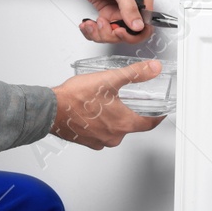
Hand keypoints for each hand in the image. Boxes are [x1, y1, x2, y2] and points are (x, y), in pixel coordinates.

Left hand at [45, 0, 156, 43]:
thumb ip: (129, 6)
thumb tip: (139, 25)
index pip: (145, 26)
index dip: (132, 33)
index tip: (117, 30)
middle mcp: (132, 6)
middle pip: (129, 34)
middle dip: (111, 34)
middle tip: (101, 25)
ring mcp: (119, 10)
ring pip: (114, 34)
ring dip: (100, 33)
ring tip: (91, 24)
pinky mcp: (107, 13)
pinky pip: (103, 30)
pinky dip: (93, 31)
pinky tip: (88, 24)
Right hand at [51, 60, 166, 148]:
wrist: (50, 109)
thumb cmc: (76, 97)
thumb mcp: (110, 79)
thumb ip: (135, 73)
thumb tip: (153, 69)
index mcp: (123, 123)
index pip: (149, 124)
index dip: (157, 117)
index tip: (160, 113)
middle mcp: (113, 136)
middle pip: (131, 126)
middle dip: (131, 113)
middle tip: (128, 101)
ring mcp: (99, 141)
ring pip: (114, 130)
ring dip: (114, 119)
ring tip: (106, 104)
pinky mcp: (87, 141)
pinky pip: (100, 134)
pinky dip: (100, 124)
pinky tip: (93, 112)